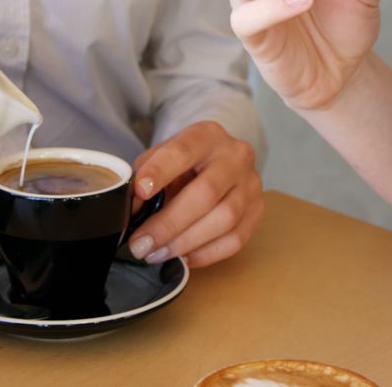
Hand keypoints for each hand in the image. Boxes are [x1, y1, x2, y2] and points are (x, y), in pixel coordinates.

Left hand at [125, 122, 262, 267]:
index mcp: (206, 135)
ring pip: (224, 219)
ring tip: (157, 253)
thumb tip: (133, 211)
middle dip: (168, 223)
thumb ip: (145, 175)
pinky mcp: (258, 210)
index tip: (140, 191)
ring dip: (186, 242)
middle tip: (141, 243)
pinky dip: (207, 253)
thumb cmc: (184, 161)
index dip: (160, 171)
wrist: (219, 159)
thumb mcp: (161, 156)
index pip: (182, 151)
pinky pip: (236, 239)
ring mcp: (251, 184)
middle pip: (206, 193)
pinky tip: (183, 257)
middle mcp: (235, 157)